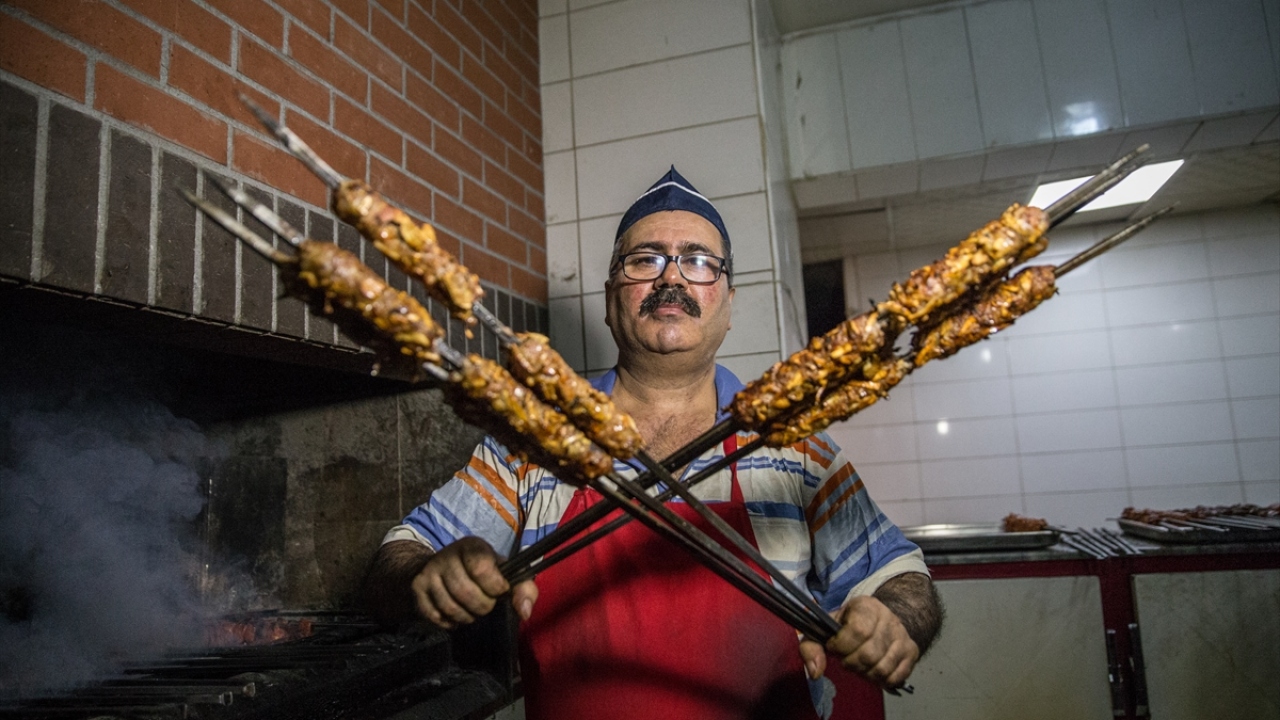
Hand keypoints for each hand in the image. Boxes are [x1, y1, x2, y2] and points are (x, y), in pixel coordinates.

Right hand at [409, 537, 538, 628]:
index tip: (500, 590)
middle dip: (482, 606)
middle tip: (485, 604)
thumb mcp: (503, 572)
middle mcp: (447, 555)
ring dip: (466, 617)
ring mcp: (429, 571)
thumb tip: (525, 612)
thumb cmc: (479, 571)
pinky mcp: (417, 587)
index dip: (496, 587)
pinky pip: (435, 616)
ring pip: (451, 608)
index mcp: (472, 546)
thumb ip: (523, 588)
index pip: (482, 569)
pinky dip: (449, 623)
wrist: (439, 567)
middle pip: (466, 593)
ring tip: (471, 611)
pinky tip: (455, 615)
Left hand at [798, 596, 919, 688]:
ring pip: (882, 669)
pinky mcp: (912, 652)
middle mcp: (888, 619)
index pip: (857, 631)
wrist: (884, 621)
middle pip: (869, 654)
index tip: (835, 647)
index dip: (841, 645)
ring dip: (866, 674)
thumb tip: (815, 672)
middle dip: (852, 664)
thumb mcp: (828, 627)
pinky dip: (881, 681)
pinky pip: (895, 677)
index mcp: (866, 607)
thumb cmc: (851, 625)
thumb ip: (812, 646)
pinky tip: (873, 671)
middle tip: (847, 660)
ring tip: (860, 666)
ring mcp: (902, 636)